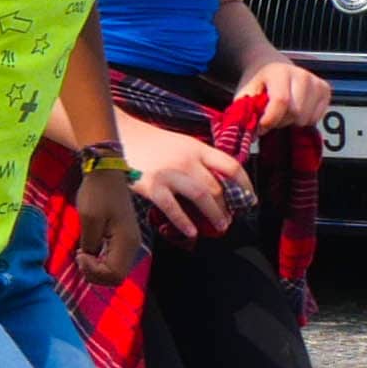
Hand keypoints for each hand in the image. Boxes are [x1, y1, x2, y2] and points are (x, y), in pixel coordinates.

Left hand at [71, 163, 144, 285]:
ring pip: (115, 272)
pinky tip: (87, 250)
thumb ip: (90, 245)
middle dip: (94, 274)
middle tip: (79, 256)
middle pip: (116, 278)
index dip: (93, 272)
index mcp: (126, 242)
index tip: (79, 254)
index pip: (114, 275)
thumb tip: (89, 260)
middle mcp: (133, 245)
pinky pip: (113, 261)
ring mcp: (129, 243)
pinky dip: (100, 262)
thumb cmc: (96, 193)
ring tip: (82, 253)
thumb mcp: (88, 219)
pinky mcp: (123, 239)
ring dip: (96, 269)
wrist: (106, 174)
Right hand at [121, 117, 247, 238]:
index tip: (250, 198)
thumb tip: (215, 181)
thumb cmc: (148, 141)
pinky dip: (183, 221)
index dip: (245, 184)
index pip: (230, 165)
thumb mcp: (179, 143)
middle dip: (228, 206)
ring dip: (214, 214)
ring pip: (202, 196)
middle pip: (217, 185)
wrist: (116, 136)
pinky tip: (191, 231)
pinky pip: (172, 207)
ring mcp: (170, 173)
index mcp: (196, 148)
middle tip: (229, 219)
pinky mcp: (151, 185)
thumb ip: (197, 159)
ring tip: (220, 226)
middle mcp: (187, 159)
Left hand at [238, 53, 330, 132]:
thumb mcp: (246, 93)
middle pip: (295, 112)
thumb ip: (246, 111)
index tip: (261, 127)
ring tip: (283, 113)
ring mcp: (316, 82)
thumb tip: (251, 134)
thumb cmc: (260, 82)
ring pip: (306, 118)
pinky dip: (303, 121)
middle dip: (280, 121)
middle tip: (271, 117)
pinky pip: (315, 119)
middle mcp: (301, 75)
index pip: (281, 101)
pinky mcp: (325, 90)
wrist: (272, 66)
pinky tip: (295, 111)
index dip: (270, 120)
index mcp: (280, 72)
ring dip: (291, 122)